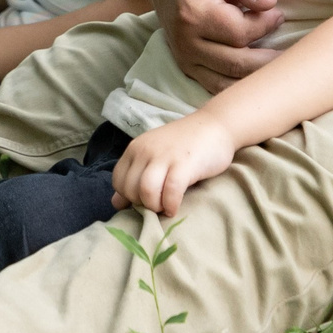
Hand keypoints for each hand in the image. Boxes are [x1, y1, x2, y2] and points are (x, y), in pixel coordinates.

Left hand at [110, 114, 238, 216]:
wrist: (216, 125)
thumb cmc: (185, 145)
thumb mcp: (155, 157)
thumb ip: (136, 176)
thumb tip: (116, 203)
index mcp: (135, 148)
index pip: (118, 180)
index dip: (129, 196)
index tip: (145, 199)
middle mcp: (145, 150)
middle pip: (130, 189)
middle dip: (142, 204)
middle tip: (158, 204)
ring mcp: (165, 156)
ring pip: (146, 191)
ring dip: (155, 206)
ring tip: (165, 207)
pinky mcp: (185, 164)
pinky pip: (170, 191)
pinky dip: (170, 205)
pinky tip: (175, 207)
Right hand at [160, 0, 283, 93]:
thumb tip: (269, 2)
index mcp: (192, 13)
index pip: (238, 32)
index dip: (265, 25)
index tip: (278, 14)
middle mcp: (185, 42)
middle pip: (236, 63)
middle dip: (269, 58)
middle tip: (291, 47)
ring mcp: (185, 60)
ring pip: (228, 84)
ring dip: (258, 79)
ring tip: (283, 66)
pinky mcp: (189, 70)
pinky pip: (218, 89)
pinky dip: (242, 88)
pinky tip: (262, 76)